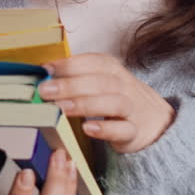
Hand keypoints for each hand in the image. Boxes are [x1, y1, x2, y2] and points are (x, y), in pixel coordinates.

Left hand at [38, 52, 176, 153]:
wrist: (154, 121)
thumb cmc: (115, 97)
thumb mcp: (98, 82)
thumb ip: (73, 78)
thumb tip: (40, 76)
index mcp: (111, 69)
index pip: (92, 62)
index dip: (69, 64)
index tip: (45, 69)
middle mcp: (123, 85)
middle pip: (99, 81)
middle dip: (69, 85)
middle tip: (45, 91)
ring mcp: (131, 109)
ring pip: (113, 102)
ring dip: (84, 104)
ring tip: (61, 108)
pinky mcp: (135, 132)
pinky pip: (124, 129)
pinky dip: (106, 128)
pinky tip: (88, 129)